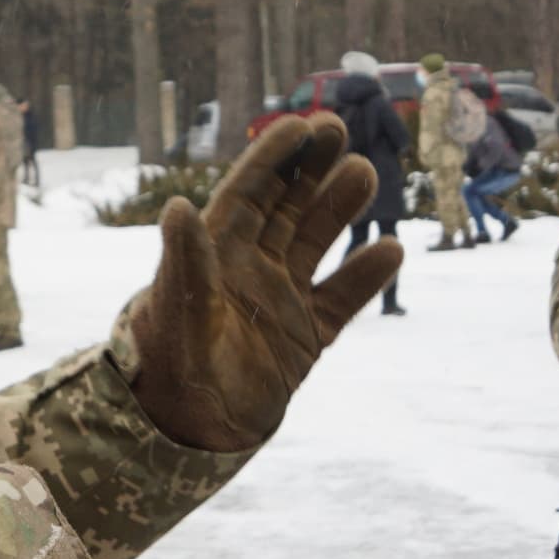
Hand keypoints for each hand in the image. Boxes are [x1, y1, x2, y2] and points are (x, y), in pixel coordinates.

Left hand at [129, 116, 398, 452]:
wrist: (187, 435)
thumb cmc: (167, 370)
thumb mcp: (176, 315)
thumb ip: (185, 265)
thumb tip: (177, 206)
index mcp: (214, 255)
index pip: (248, 192)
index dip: (273, 157)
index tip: (301, 123)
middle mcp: (249, 269)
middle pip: (286, 206)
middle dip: (310, 167)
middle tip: (339, 126)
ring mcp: (280, 301)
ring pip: (316, 242)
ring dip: (339, 207)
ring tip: (366, 172)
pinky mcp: (305, 340)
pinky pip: (341, 300)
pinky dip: (365, 277)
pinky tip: (390, 250)